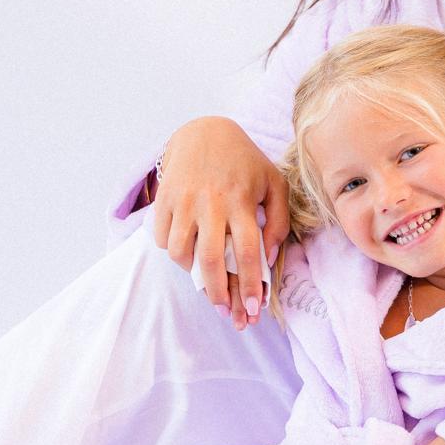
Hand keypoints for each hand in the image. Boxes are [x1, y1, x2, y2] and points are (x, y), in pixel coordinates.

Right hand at [152, 117, 289, 330]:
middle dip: (219, 293)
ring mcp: (184, 202)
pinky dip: (174, 253)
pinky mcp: (164, 200)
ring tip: (207, 282)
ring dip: (194, 275)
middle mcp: (211, 203)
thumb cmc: (244, 162)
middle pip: (212, 260)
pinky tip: (189, 254)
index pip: (247, 250)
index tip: (253, 308)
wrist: (204, 132)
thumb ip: (280, 220)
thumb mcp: (273, 183)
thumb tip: (271, 255)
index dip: (250, 283)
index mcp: (241, 200)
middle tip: (227, 312)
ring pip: (182, 253)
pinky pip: (164, 239)